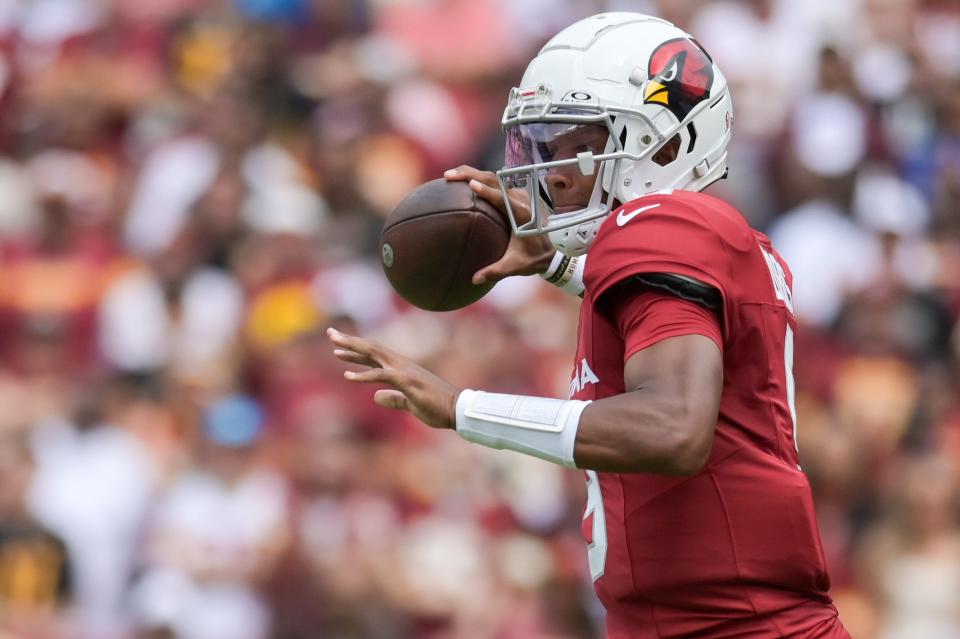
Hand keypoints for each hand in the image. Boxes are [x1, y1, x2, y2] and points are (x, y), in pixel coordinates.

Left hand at [327, 327, 459, 429]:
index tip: (338, 345)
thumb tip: (376, 397)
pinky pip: (381, 376)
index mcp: (402, 369)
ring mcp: (404, 371)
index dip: (356, 349)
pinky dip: (363, 375)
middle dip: (350, 341)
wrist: (457, 410)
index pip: (375, 355)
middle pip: (371, 348)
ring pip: (375, 355)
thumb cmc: (436, 406)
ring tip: (335, 347)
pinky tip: (347, 376)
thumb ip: (393, 399)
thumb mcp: (409, 403)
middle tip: (330, 334)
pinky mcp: (407, 381)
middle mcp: (401, 365)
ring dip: (354, 350)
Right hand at [444, 165, 554, 284]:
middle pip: (493, 180)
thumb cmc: (533, 259)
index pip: (501, 198)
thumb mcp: (515, 267)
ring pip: (493, 178)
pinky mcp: (516, 194)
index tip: (470, 185)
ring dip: (471, 174)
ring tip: (451, 177)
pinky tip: (464, 184)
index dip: (485, 190)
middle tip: (448, 176)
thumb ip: (495, 271)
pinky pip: (495, 183)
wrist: (553, 250)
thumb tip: (474, 279)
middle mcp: (521, 199)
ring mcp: (519, 194)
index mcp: (522, 214)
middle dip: (469, 175)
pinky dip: (478, 180)